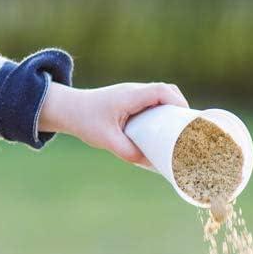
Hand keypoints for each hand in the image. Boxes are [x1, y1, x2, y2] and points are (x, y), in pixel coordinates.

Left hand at [40, 82, 189, 169]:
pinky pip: (150, 101)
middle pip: (166, 90)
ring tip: (176, 129)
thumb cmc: (84, 120)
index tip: (187, 119)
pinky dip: (160, 110)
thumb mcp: (106, 139)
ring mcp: (131, 94)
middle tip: (185, 128)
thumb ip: (127, 151)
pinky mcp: (128, 100)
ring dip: (170, 108)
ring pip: (159, 95)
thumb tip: (150, 163)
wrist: (66, 109)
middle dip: (179, 106)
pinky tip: (161, 127)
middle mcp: (133, 91)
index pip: (163, 91)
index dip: (179, 102)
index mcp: (130, 96)